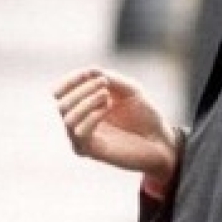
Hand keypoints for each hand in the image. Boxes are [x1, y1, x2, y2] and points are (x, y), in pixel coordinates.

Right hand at [54, 68, 181, 185]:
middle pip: (61, 103)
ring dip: (86, 101)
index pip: (62, 92)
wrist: (160, 140)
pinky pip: (78, 132)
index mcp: (85, 104)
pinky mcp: (90, 151)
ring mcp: (84, 137)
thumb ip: (109, 78)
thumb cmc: (146, 115)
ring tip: (107, 97)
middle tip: (105, 85)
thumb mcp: (129, 89)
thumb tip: (88, 71)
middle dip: (81, 89)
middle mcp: (81, 121)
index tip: (92, 73)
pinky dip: (91, 116)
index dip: (71, 80)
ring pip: (67, 117)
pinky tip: (107, 109)